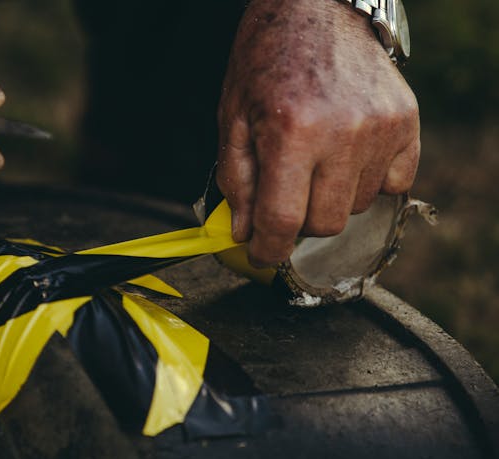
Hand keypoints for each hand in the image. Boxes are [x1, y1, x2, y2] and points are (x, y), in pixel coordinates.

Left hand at [216, 0, 419, 266]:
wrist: (315, 8)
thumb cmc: (265, 61)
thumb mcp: (232, 118)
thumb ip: (237, 181)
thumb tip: (246, 234)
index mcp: (291, 132)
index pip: (283, 220)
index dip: (268, 248)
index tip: (263, 253)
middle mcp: (343, 133)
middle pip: (324, 223)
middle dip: (297, 221)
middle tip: (285, 195)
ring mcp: (381, 127)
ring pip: (356, 207)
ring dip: (330, 198)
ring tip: (315, 160)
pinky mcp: (406, 121)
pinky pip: (393, 185)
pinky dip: (368, 182)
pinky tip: (346, 156)